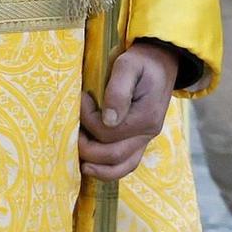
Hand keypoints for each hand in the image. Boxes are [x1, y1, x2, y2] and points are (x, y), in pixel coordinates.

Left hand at [78, 41, 179, 179]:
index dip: (88, 119)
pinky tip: (92, 165)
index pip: (108, 131)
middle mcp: (147, 133)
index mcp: (145, 117)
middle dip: (88, 149)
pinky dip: (110, 168)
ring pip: (124, 166)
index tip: (81, 99)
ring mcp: (145, 138)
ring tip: (80, 165)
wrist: (161, 62)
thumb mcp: (128, 66)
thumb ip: (118, 90)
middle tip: (70, 133)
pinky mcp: (140, 138)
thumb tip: (108, 119)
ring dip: (100, 169)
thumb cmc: (141, 61)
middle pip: (115, 155)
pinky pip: (127, 162)